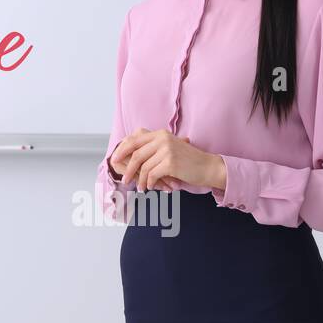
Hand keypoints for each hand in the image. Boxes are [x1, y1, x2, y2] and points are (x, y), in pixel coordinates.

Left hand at [112, 128, 226, 191]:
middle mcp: (162, 139)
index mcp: (159, 133)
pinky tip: (150, 187)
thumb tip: (130, 156)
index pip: (133, 139)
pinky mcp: (170, 162)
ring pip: (143, 166)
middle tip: (124, 179)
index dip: (122, 150)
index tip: (114, 160)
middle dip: (127, 168)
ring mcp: (166, 150)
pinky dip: (149, 183)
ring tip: (139, 188)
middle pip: (136, 153)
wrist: (208, 167)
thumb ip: (152, 148)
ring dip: (139, 180)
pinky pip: (152, 175)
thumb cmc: (187, 161)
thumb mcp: (169, 148)